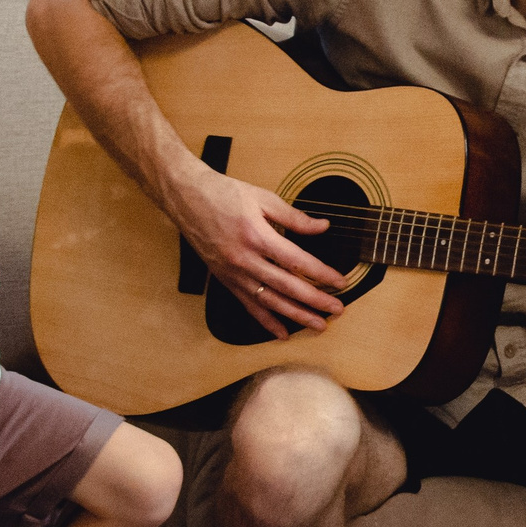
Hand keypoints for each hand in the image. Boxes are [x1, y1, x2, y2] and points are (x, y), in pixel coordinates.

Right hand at [170, 167, 347, 340]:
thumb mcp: (262, 198)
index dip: (321, 273)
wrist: (185, 198)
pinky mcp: (225, 280)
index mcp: (257, 236)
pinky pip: (248, 305)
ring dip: (296, 316)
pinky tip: (282, 332)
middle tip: (336, 309)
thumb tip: (322, 226)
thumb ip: (294, 217)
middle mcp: (245, 259)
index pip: (297, 261)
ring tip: (318, 325)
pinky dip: (266, 321)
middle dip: (314, 300)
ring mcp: (234, 272)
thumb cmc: (223, 193)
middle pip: (286, 286)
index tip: (340, 282)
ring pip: (270, 301)